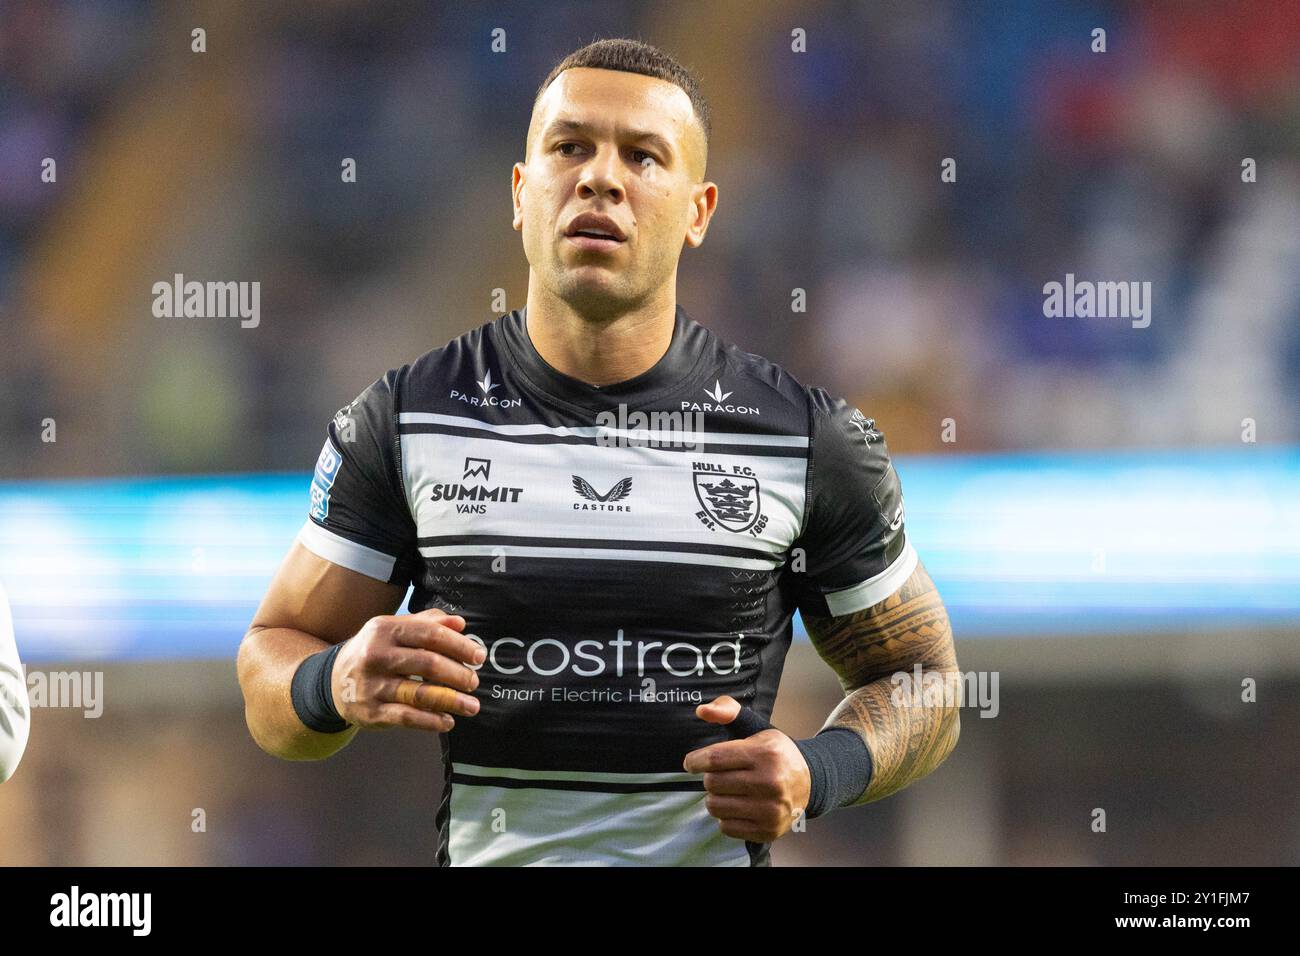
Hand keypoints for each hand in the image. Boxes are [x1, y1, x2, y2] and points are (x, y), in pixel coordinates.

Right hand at [330, 607, 483, 732]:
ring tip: (472, 706)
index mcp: (385, 630)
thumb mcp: (394, 629)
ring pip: (419, 694)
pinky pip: (406, 717)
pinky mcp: (370, 711)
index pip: (430, 635)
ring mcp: (372, 685)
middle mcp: (376, 656)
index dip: (459, 646)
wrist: (333, 681)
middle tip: (474, 682)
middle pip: (427, 663)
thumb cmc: (376, 652)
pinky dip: (431, 721)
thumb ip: (428, 623)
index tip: (478, 656)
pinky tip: (448, 721)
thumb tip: (460, 624)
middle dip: (458, 674)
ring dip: (451, 701)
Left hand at [682, 695, 811, 841]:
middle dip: (711, 778)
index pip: (715, 759)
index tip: (691, 763)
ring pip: (716, 806)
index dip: (695, 761)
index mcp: (765, 753)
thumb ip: (728, 711)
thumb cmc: (776, 754)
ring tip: (729, 791)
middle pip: (712, 783)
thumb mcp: (756, 727)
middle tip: (721, 776)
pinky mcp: (768, 830)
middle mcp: (770, 782)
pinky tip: (738, 806)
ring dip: (716, 798)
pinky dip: (726, 817)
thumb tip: (702, 710)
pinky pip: (726, 827)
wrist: (810, 783)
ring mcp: (770, 809)